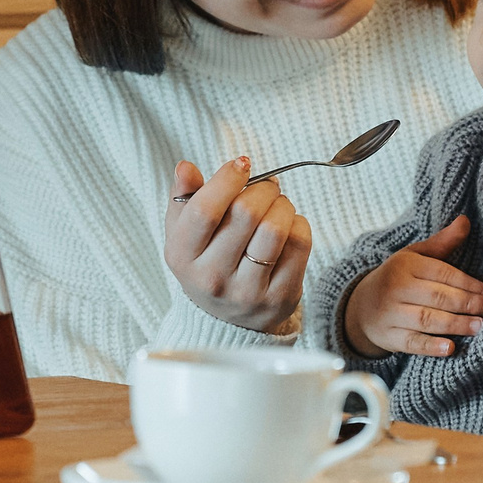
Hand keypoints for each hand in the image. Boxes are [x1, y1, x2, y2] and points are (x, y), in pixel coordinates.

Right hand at [162, 158, 314, 332]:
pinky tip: (288, 226)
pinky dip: (297, 224)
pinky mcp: (280, 297)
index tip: (242, 164)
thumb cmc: (205, 261)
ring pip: (275, 228)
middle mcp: (212, 277)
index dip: (227, 179)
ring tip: (277, 204)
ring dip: (282, 204)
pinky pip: (299, 245)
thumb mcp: (183, 232)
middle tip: (266, 186)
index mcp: (183, 255)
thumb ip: (184, 197)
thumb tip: (186, 167)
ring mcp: (247, 291)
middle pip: (245, 213)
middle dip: (263, 188)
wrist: (225, 319)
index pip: (205, 210)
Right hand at [341, 215, 482, 357]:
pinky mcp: (390, 337)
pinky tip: (451, 348)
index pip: (442, 274)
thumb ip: (442, 242)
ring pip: (427, 320)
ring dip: (455, 324)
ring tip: (478, 327)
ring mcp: (391, 315)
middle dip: (466, 304)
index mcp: (405, 266)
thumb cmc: (398, 279)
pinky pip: (412, 343)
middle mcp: (396, 289)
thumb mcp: (415, 256)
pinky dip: (431, 347)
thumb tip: (465, 220)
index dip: (468, 284)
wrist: (361, 308)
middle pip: (437, 297)